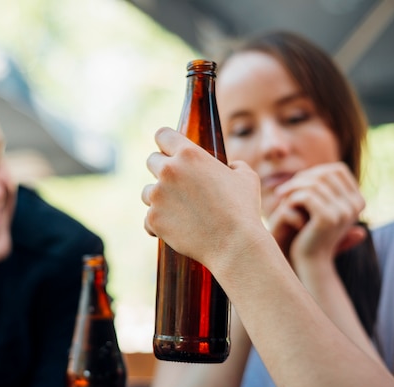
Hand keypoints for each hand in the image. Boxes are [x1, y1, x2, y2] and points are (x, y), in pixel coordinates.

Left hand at [142, 127, 262, 270]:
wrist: (234, 245)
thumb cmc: (243, 210)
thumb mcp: (246, 177)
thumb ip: (234, 165)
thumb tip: (230, 166)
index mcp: (189, 154)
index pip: (163, 135)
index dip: (166, 142)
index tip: (168, 150)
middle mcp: (169, 171)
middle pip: (151, 161)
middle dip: (162, 170)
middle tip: (177, 184)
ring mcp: (158, 195)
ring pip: (147, 191)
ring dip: (159, 198)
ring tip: (178, 210)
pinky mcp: (153, 218)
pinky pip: (148, 219)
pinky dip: (158, 224)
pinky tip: (173, 228)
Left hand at [267, 162, 365, 265]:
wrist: (310, 261)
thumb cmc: (310, 232)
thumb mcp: (321, 208)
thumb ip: (324, 189)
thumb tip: (318, 169)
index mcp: (358, 200)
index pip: (337, 170)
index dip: (314, 172)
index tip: (297, 183)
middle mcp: (355, 204)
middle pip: (325, 174)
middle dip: (300, 179)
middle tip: (283, 191)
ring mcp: (343, 211)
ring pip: (314, 183)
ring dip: (292, 187)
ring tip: (280, 197)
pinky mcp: (328, 218)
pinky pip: (306, 196)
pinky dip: (292, 197)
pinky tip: (284, 205)